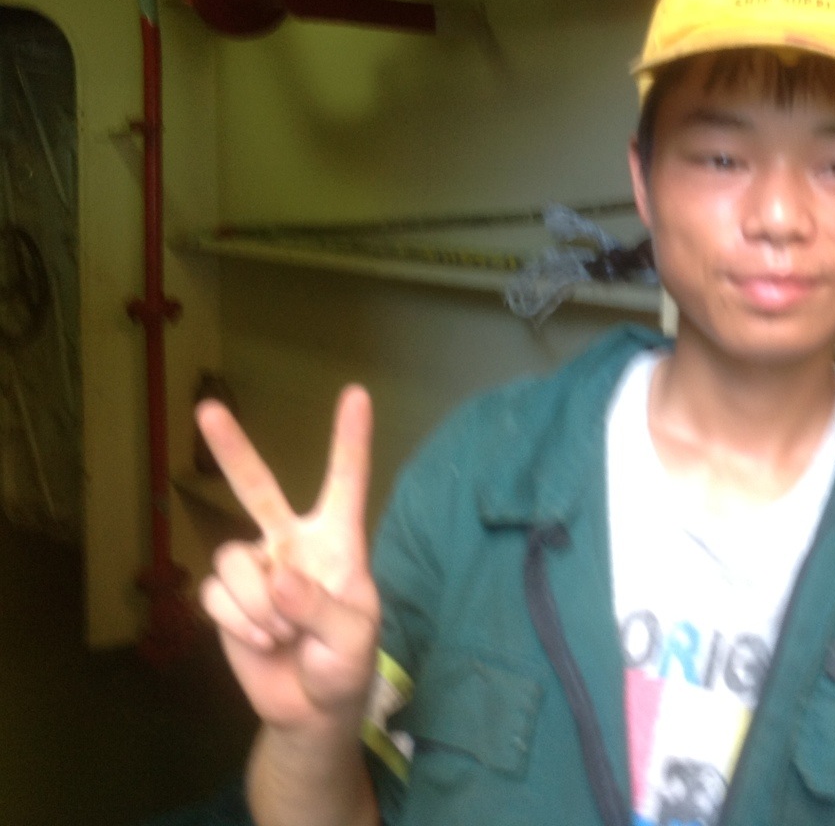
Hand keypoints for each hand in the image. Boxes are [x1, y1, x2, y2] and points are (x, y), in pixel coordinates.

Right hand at [198, 386, 380, 735]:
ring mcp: (256, 569)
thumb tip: (280, 578)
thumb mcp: (353, 639)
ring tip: (283, 633)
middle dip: (231, 450)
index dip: (351, 439)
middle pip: (258, 489)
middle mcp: (292, 544)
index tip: (357, 393)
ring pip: (234, 559)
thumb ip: (322, 608)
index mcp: (338, 542)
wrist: (312, 709)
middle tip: (207, 409)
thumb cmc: (347, 664)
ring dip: (256, 603)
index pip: (346, 482)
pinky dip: (238, 622)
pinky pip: (216, 596)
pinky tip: (262, 640)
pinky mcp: (226, 599)